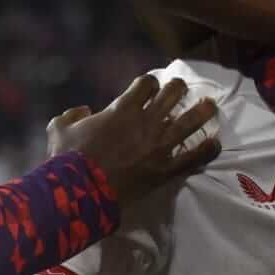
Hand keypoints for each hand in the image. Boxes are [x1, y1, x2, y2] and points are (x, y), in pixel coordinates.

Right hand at [49, 75, 220, 202]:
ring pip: (189, 122)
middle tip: (182, 89)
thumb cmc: (69, 159)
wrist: (82, 192)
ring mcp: (158, 146)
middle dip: (179, 89)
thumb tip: (83, 111)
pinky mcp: (165, 169)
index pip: (146, 84)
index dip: (150, 82)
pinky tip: (216, 143)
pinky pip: (192, 157)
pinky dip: (206, 150)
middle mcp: (145, 122)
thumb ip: (71, 115)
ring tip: (211, 106)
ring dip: (202, 112)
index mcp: (122, 109)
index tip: (150, 86)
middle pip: (172, 96)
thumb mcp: (58, 128)